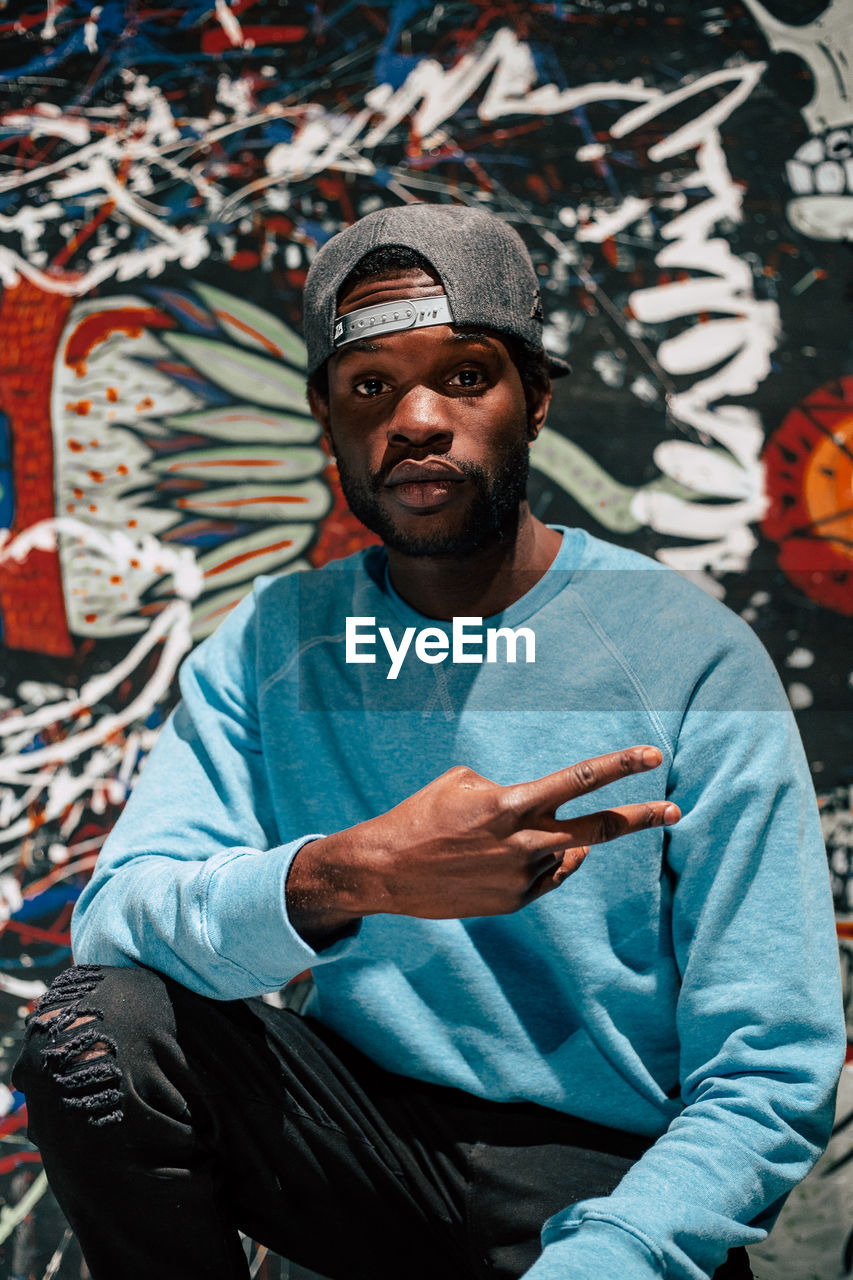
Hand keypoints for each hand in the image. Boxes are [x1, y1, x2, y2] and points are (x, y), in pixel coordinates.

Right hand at [286, 746, 678, 945]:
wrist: (386, 871)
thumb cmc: (423, 815)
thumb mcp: (464, 784)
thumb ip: (514, 794)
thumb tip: (545, 814)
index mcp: (511, 803)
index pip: (580, 779)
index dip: (620, 766)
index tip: (653, 756)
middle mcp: (524, 841)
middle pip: (597, 828)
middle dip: (641, 818)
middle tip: (676, 809)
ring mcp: (522, 876)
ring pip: (569, 853)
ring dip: (571, 839)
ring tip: (554, 830)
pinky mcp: (515, 902)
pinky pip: (549, 876)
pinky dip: (548, 860)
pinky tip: (522, 852)